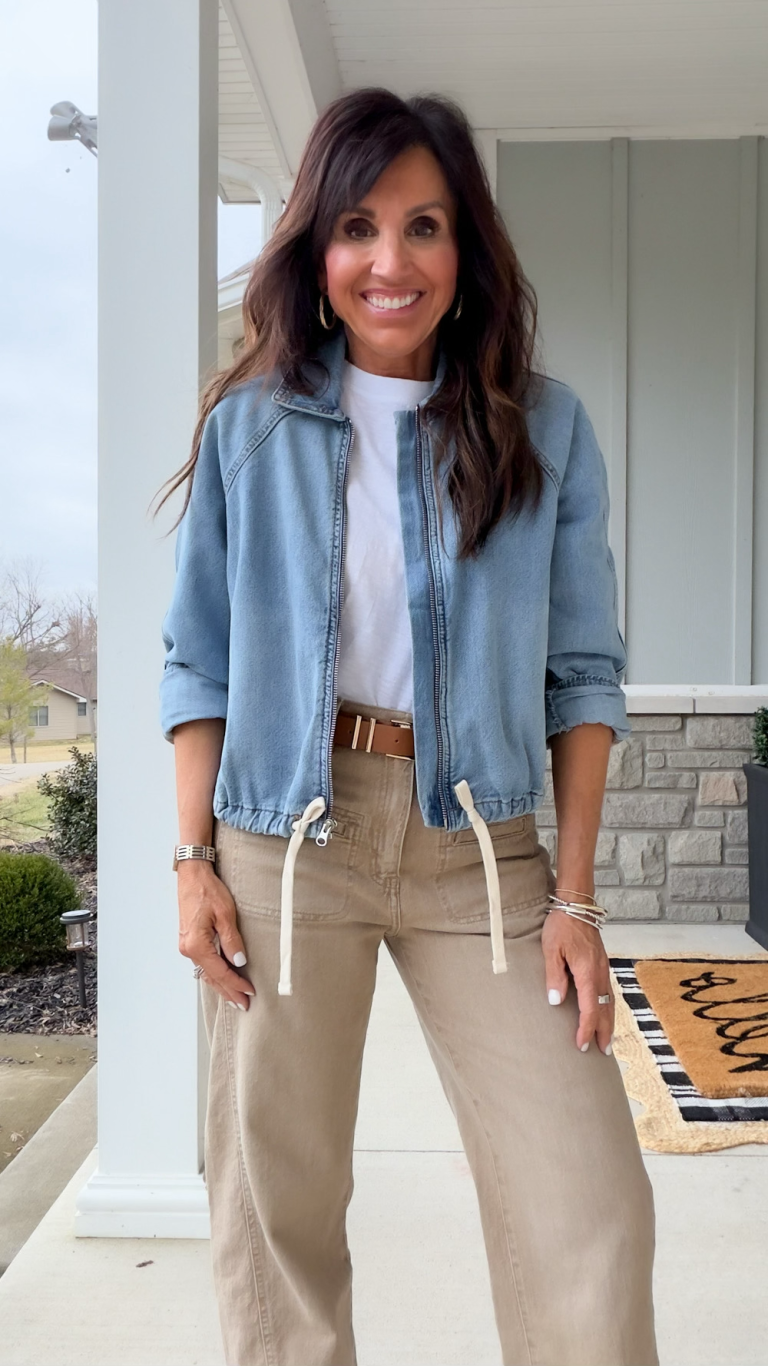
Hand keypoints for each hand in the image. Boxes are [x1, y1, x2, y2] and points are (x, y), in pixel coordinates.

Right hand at [177, 861, 255, 1008]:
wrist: (192, 874)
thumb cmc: (207, 890)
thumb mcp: (225, 914)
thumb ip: (232, 940)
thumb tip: (239, 962)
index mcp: (196, 945)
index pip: (220, 973)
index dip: (236, 984)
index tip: (250, 993)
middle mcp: (188, 949)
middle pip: (211, 978)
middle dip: (228, 992)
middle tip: (244, 1006)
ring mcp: (187, 946)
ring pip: (206, 972)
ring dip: (221, 985)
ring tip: (234, 998)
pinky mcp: (190, 940)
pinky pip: (203, 963)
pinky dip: (214, 974)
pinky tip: (221, 980)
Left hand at [541, 908, 613, 1053]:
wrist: (578, 905)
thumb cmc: (562, 925)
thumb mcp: (551, 949)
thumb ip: (554, 976)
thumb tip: (555, 1002)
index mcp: (587, 972)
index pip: (590, 1008)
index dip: (586, 1029)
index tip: (581, 1045)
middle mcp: (600, 973)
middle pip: (605, 1009)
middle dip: (604, 1032)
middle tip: (602, 1052)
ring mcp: (604, 968)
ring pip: (610, 1001)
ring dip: (609, 1022)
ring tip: (607, 1040)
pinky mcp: (603, 964)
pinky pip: (609, 992)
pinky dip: (609, 1007)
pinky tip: (604, 1012)